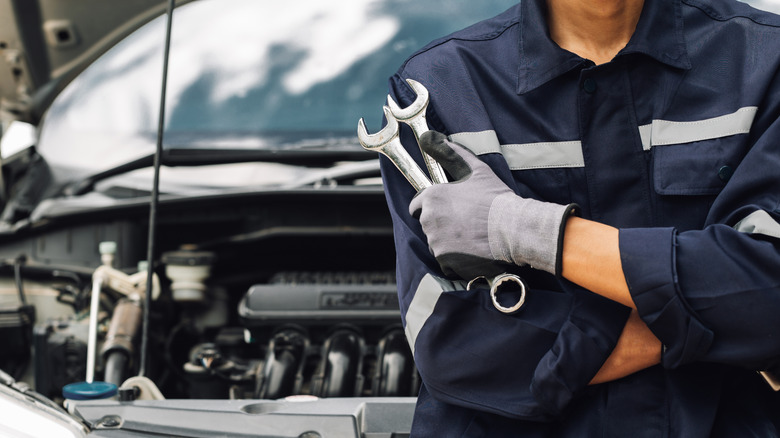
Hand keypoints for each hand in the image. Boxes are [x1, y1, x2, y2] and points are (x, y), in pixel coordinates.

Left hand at [409, 131, 576, 279]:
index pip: (416, 205)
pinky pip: (446, 260)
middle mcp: (428, 220)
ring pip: (436, 243)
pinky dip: (456, 258)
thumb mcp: (475, 170)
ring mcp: (436, 242)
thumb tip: (431, 137)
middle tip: (466, 222)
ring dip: (449, 241)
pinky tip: (473, 250)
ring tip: (472, 236)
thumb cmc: (496, 199)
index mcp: (432, 197)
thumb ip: (451, 153)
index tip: (448, 209)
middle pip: (427, 225)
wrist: (514, 229)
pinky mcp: (446, 260)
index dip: (431, 206)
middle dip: (441, 224)